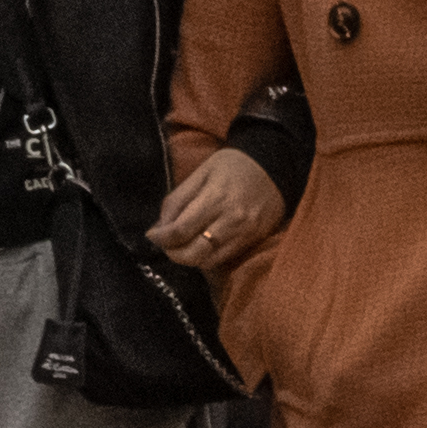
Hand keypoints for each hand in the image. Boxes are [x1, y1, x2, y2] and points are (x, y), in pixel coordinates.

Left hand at [143, 147, 282, 270]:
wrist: (274, 165)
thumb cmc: (232, 165)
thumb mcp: (200, 173)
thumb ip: (177, 200)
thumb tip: (160, 227)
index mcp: (215, 199)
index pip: (181, 231)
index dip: (161, 238)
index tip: (152, 235)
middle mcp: (231, 221)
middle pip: (194, 254)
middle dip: (174, 254)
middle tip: (166, 244)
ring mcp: (244, 234)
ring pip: (208, 261)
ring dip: (190, 258)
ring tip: (182, 245)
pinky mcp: (253, 241)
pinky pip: (224, 258)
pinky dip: (207, 257)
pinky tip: (201, 246)